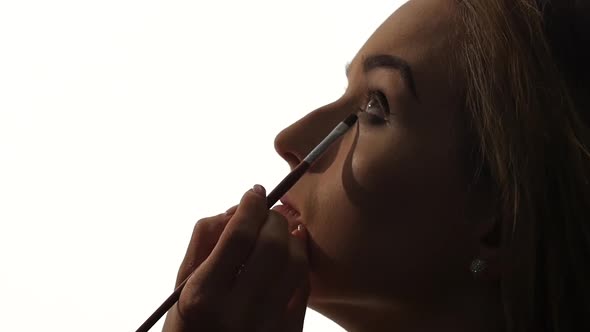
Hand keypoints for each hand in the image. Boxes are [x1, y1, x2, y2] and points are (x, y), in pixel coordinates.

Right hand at [162, 185, 309, 331]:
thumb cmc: (188, 326)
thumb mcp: (181, 287)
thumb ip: (203, 242)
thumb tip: (235, 210)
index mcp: (204, 297)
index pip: (237, 237)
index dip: (250, 207)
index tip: (253, 193)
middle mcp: (239, 312)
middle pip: (271, 245)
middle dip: (273, 218)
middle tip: (267, 211)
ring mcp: (268, 326)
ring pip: (295, 263)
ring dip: (291, 238)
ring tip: (280, 230)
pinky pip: (303, 288)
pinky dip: (299, 262)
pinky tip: (292, 252)